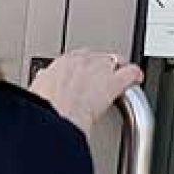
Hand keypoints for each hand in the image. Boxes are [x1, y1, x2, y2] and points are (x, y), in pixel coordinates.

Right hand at [29, 49, 143, 135]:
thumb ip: (44, 85)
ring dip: (118, 69)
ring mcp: (99, 69)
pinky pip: (131, 72)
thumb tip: (41, 86)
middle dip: (100, 67)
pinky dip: (135, 75)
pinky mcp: (114, 82)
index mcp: (61, 63)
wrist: (53, 116)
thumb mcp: (37, 91)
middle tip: (100, 79)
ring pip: (116, 60)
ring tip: (121, 76)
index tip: (83, 76)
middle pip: (97, 57)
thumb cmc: (43, 108)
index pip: (77, 58)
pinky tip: (136, 79)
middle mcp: (82, 61)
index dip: (83, 68)